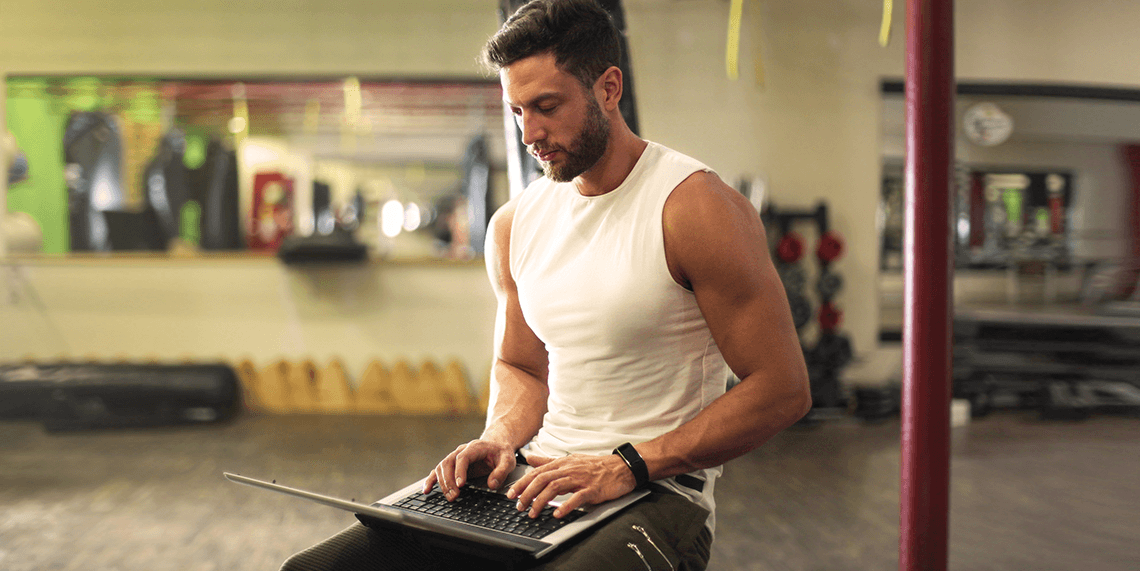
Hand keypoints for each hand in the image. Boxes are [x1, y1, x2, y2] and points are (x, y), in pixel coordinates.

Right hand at [424, 440, 515, 499]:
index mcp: (474, 447)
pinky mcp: (452, 465)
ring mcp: (455, 457)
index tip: (461, 484)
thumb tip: (492, 484)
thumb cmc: (502, 452)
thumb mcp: (508, 460)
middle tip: (455, 495)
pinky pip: (438, 471)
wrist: (496, 445)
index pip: (462, 458)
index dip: (459, 471)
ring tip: (450, 497)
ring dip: (442, 483)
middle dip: (449, 480)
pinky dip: (431, 480)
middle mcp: (462, 450)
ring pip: (442, 467)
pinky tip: (427, 490)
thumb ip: (501, 472)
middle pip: (448, 463)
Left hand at [507, 453, 636, 518]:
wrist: (621, 467)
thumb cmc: (596, 466)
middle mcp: (569, 469)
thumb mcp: (570, 460)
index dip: (522, 483)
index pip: (537, 472)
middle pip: (542, 479)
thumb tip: (529, 457)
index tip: (511, 494)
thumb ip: (548, 461)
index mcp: (562, 463)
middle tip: (519, 506)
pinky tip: (558, 514)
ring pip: (555, 487)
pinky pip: (577, 497)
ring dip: (541, 501)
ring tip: (533, 513)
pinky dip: (566, 506)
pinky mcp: (593, 489)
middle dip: (527, 493)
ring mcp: (581, 479)